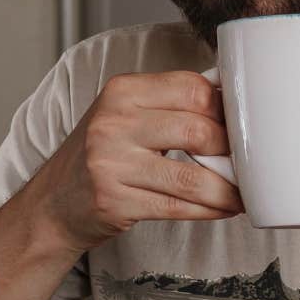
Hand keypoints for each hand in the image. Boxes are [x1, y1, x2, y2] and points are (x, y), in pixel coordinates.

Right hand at [28, 71, 243, 252]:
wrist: (53, 202)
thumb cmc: (101, 155)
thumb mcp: (124, 114)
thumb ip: (168, 103)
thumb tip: (230, 102)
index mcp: (122, 91)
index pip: (192, 89)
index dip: (225, 109)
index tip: (241, 124)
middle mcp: (114, 123)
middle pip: (197, 130)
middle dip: (231, 151)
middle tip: (246, 161)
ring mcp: (111, 164)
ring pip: (192, 177)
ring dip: (227, 189)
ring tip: (243, 192)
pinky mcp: (116, 201)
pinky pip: (178, 206)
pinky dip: (210, 210)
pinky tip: (224, 208)